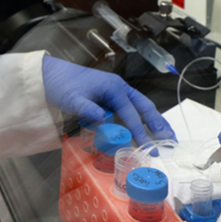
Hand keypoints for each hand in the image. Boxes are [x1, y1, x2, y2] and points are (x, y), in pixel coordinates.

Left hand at [41, 55, 174, 145]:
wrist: (50, 74)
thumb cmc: (62, 84)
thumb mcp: (73, 99)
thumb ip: (88, 109)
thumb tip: (103, 121)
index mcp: (113, 87)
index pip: (131, 113)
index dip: (140, 131)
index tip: (149, 147)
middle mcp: (119, 87)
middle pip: (144, 106)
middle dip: (157, 123)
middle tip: (170, 139)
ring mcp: (115, 90)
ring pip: (139, 106)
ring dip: (152, 120)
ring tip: (165, 134)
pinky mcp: (110, 95)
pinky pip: (129, 108)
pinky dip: (139, 117)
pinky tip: (144, 127)